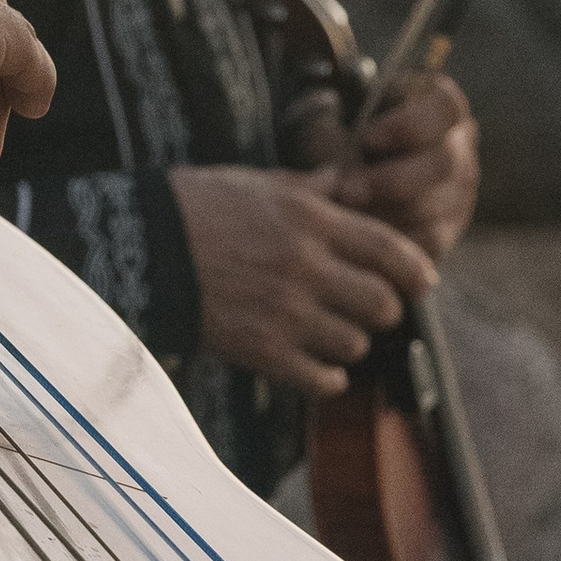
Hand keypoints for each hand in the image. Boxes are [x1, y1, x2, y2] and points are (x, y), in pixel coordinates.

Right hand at [167, 164, 438, 399]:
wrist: (140, 248)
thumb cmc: (196, 207)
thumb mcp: (258, 183)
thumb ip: (312, 188)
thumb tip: (348, 182)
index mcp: (310, 220)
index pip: (391, 251)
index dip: (416, 271)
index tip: (419, 281)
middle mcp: (306, 267)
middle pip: (383, 304)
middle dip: (383, 308)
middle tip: (368, 307)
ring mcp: (285, 313)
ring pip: (355, 343)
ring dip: (351, 341)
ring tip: (333, 332)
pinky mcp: (262, 351)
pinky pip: (323, 379)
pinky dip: (327, 377)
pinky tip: (316, 364)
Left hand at [333, 70, 479, 263]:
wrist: (334, 176)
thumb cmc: (338, 135)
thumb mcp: (336, 114)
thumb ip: (339, 113)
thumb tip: (336, 123)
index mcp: (439, 106)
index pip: (445, 108)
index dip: (409, 125)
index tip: (366, 138)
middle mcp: (458, 148)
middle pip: (444, 164)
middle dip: (392, 181)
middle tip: (347, 190)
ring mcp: (457, 192)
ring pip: (436, 207)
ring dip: (387, 213)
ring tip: (345, 214)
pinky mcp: (445, 230)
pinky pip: (427, 241)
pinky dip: (391, 240)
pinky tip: (359, 234)